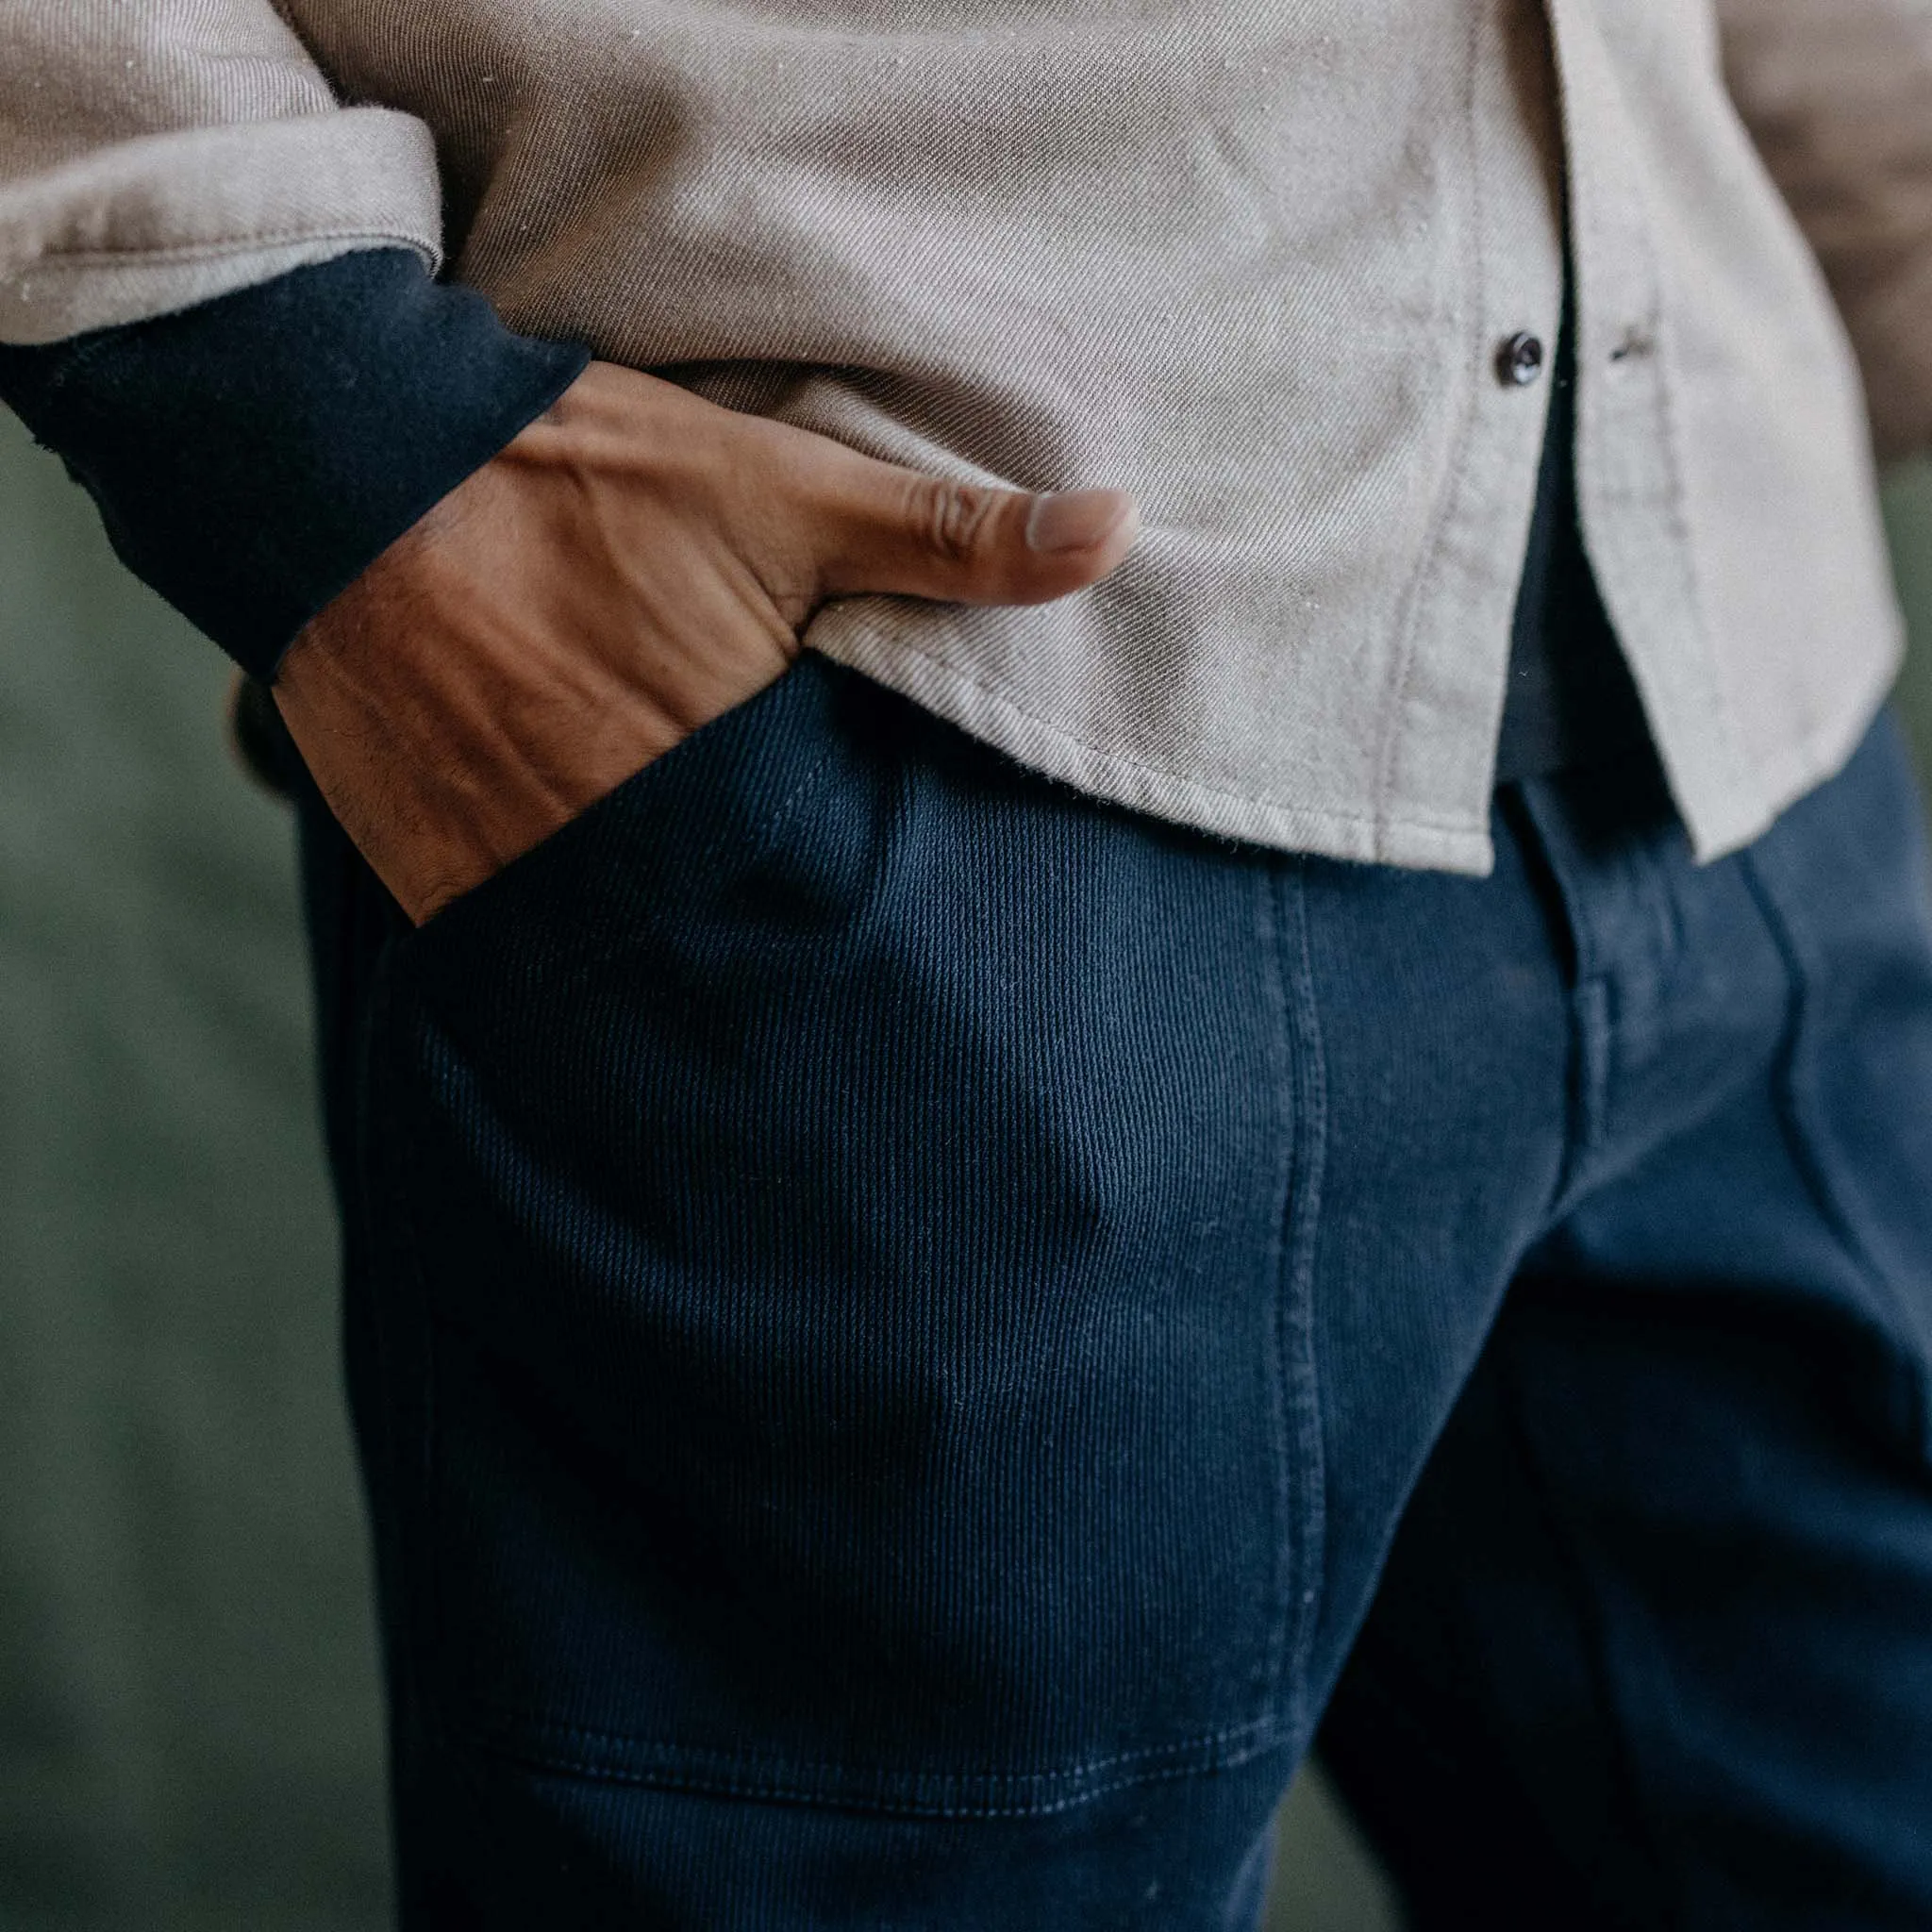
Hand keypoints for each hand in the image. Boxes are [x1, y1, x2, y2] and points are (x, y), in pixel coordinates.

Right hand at [270, 360, 1141, 924]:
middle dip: (780, 938)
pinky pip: (526, 949)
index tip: (901, 906)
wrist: (352, 473)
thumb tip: (1122, 531)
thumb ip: (950, 536)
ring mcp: (524, 872)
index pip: (837, 879)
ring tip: (708, 934)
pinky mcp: (441, 880)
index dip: (868, 888)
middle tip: (811, 947)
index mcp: (735, 767)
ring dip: (678, 947)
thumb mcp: (785, 491)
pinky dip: (569, 945)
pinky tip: (604, 922)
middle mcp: (633, 845)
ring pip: (635, 956)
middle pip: (739, 932)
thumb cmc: (582, 476)